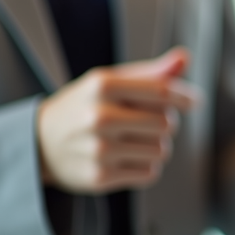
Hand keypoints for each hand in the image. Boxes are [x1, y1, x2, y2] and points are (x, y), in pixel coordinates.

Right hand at [37, 47, 198, 193]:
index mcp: (102, 86)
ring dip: (157, 147)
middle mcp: (99, 116)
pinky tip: (127, 158)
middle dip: (166, 124)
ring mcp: (98, 149)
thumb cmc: (85, 106)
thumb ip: (150, 73)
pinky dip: (146, 167)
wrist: (39, 143)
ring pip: (161, 151)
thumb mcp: (110, 82)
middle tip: (148, 122)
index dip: (185, 97)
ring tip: (135, 141)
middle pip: (167, 124)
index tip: (195, 101)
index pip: (162, 92)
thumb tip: (185, 57)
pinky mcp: (99, 177)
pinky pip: (149, 173)